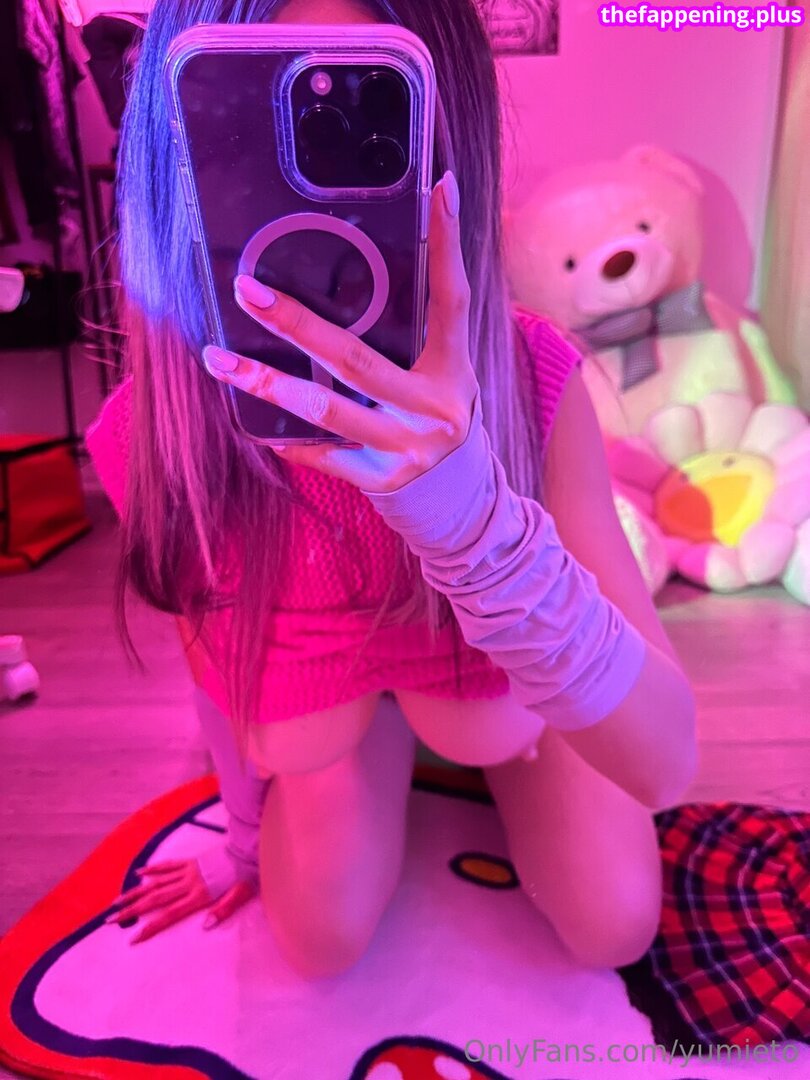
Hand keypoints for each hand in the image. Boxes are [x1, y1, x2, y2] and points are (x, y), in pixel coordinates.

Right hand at [106, 858, 255, 943]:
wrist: (249, 850)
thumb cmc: (246, 876)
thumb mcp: (240, 896)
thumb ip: (223, 910)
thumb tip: (205, 926)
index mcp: (199, 895)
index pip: (169, 915)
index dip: (150, 927)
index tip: (132, 938)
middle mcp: (189, 883)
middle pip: (155, 899)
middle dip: (132, 910)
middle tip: (110, 919)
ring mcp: (188, 871)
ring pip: (156, 882)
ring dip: (135, 892)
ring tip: (117, 900)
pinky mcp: (190, 861)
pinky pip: (168, 865)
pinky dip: (153, 869)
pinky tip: (139, 874)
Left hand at [203, 171, 478, 493]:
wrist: (451, 490)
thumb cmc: (433, 407)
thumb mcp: (440, 365)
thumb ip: (416, 322)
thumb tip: (371, 249)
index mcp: (454, 366)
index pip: (451, 298)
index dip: (446, 243)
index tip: (438, 187)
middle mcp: (435, 407)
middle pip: (358, 360)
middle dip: (296, 324)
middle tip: (247, 292)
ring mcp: (408, 448)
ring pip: (328, 410)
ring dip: (268, 383)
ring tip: (220, 360)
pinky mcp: (381, 480)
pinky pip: (321, 454)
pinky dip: (284, 434)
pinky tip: (248, 416)